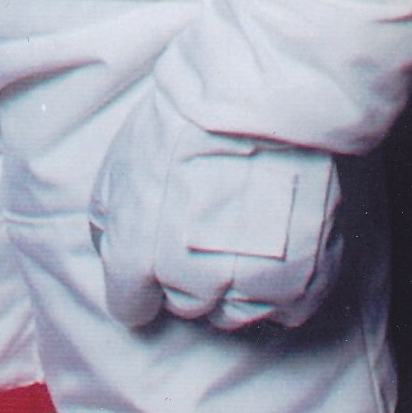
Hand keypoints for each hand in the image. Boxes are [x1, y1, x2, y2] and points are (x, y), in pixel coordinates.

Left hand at [89, 85, 342, 330]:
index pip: (129, 305)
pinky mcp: (300, 286)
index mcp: (138, 256)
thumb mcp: (121, 163)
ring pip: (232, 313)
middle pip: (183, 306)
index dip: (138, 282)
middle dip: (185, 274)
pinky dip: (278, 286)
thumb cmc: (186, 122)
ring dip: (232, 284)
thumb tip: (111, 251)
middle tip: (202, 227)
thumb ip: (111, 220)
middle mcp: (190, 282)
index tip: (150, 264)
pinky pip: (281, 311)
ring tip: (241, 233)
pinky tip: (275, 244)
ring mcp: (248, 286)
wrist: (262, 99)